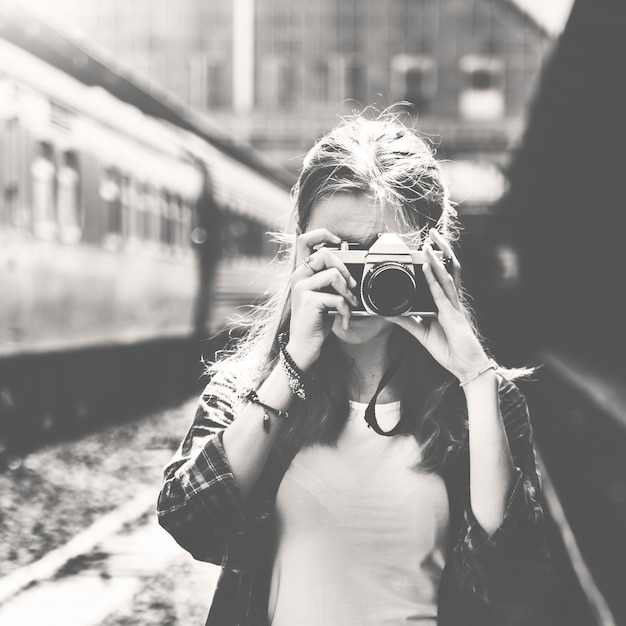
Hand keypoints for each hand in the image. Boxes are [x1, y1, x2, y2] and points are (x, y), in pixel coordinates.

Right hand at [287, 229, 358, 370]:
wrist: (303, 346)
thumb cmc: (316, 321)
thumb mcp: (323, 296)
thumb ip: (329, 280)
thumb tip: (348, 268)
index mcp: (301, 272)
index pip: (304, 240)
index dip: (322, 234)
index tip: (338, 241)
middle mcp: (298, 277)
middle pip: (324, 253)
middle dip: (344, 268)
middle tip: (350, 285)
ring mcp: (301, 288)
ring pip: (333, 275)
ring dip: (348, 292)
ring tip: (349, 305)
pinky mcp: (308, 301)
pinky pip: (337, 298)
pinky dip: (346, 311)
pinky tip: (343, 321)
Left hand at [385, 229, 489, 380]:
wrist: (467, 368)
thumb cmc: (450, 350)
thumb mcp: (422, 334)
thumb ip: (407, 322)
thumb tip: (388, 313)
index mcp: (447, 304)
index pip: (443, 276)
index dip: (438, 260)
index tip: (428, 246)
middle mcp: (452, 301)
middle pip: (449, 268)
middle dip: (442, 250)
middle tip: (433, 233)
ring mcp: (454, 307)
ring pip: (447, 276)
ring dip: (437, 258)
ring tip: (428, 243)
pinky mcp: (452, 316)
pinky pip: (441, 294)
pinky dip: (433, 279)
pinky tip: (427, 267)